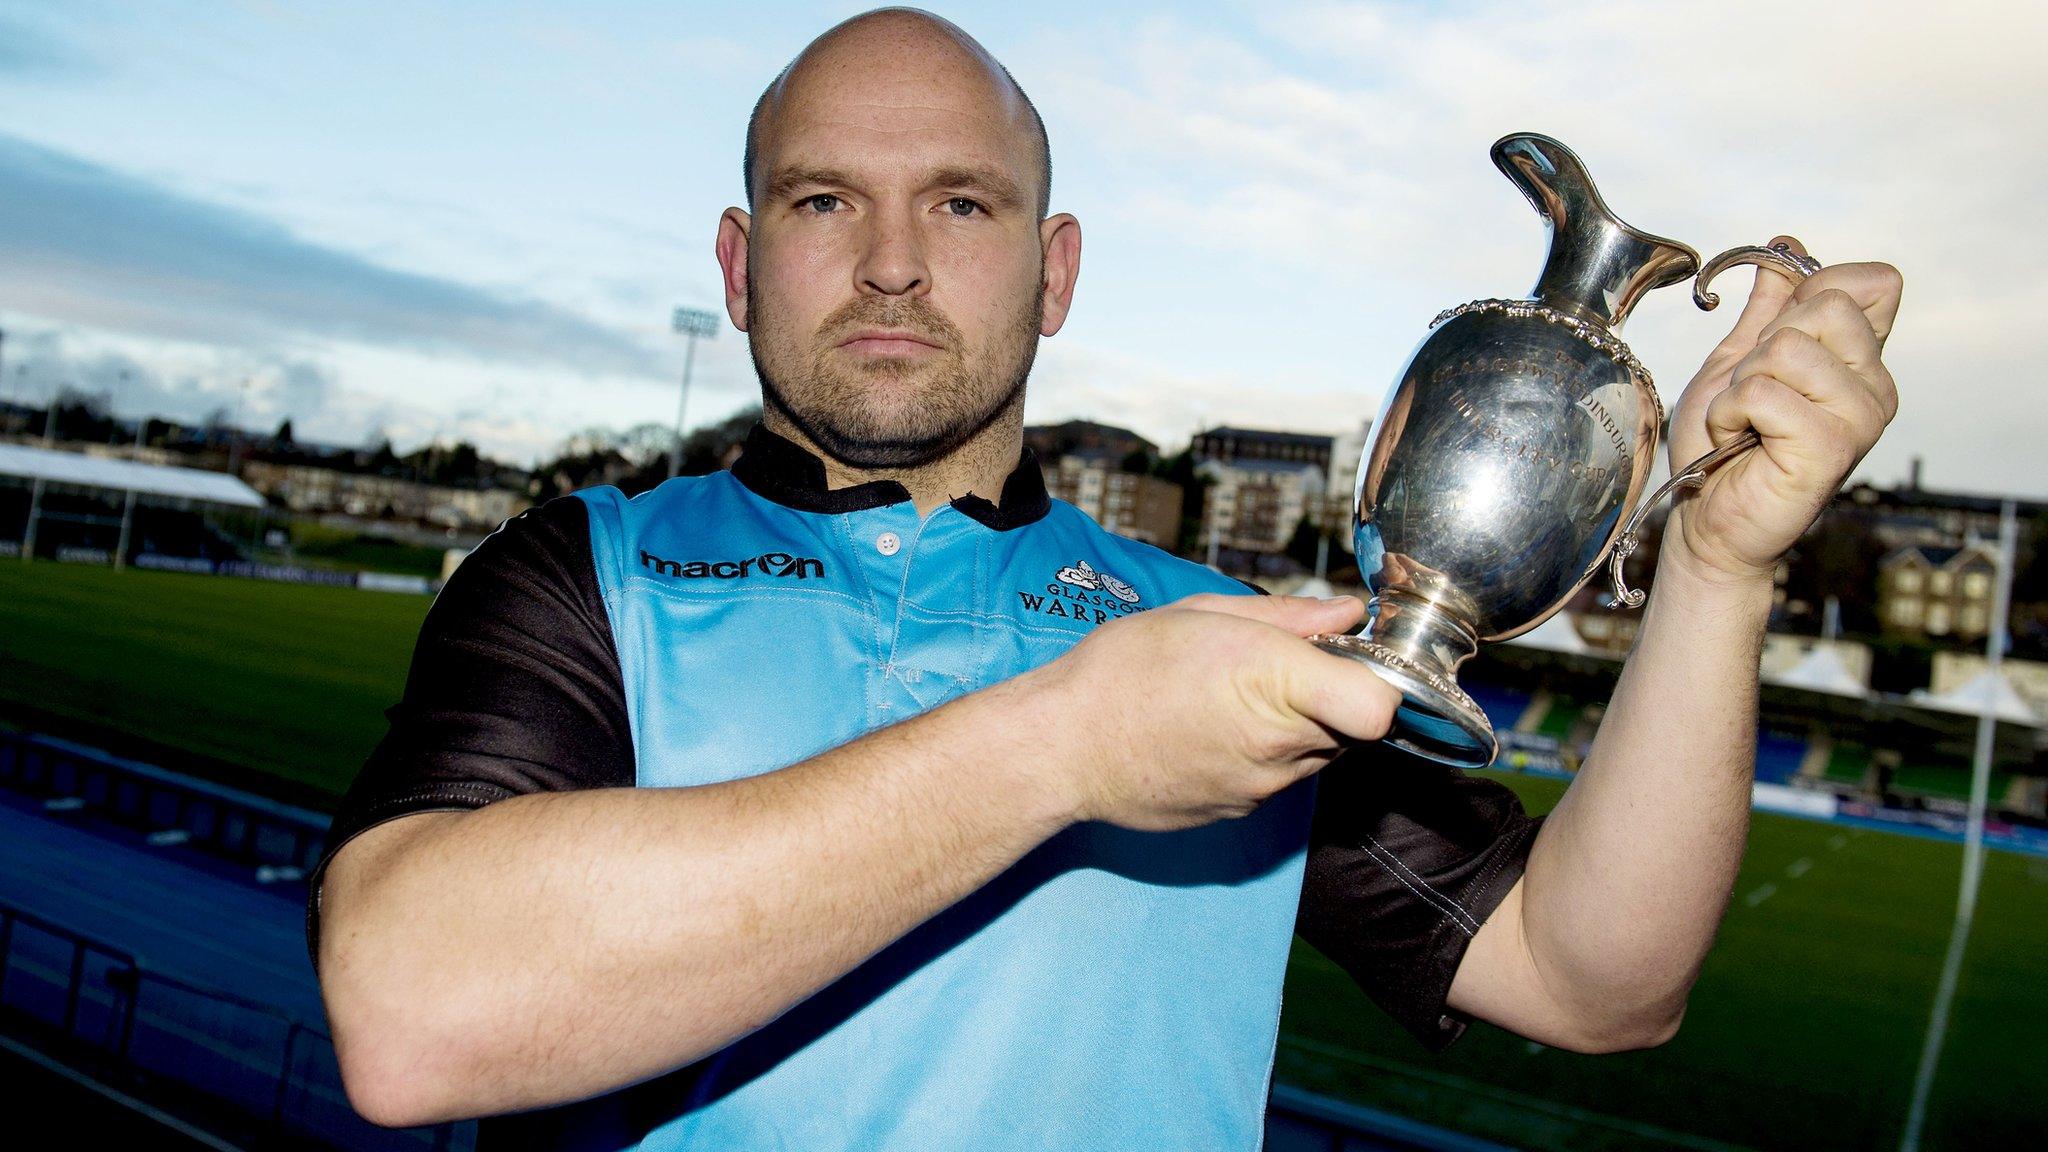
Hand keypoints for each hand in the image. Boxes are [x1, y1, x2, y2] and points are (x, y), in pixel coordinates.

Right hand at [1031, 593, 1399, 831]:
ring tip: (1231, 700)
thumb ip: (1287, 616)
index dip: (1379, 682)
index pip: (1381, 706)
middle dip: (1330, 697)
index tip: (1349, 662)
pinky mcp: (1241, 813)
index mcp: (1273, 680)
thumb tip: (1347, 614)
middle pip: (1353, 726)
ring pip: (1317, 754)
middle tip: (1274, 669)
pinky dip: (1262, 757)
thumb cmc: (1121, 671)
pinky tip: (1211, 733)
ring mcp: (1262, 788)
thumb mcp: (1201, 614)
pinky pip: (1277, 780)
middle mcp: (1279, 744)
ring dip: (1297, 728)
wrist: (1062, 749)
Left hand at [1662, 238, 1902, 584]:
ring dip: (1740, 385)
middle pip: (1825, 305)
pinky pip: (1765, 393)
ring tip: (1743, 424)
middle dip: (1763, 345)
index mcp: (1861, 359)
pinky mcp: (1833, 448)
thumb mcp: (1738, 360)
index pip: (1874, 282)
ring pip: (1788, 348)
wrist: (1706, 516)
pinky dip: (1731, 415)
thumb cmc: (1721, 446)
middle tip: (1750, 395)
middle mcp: (1875, 385)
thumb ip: (1768, 308)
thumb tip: (1787, 246)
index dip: (1813, 290)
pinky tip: (1738, 444)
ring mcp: (1861, 418)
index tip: (1774, 336)